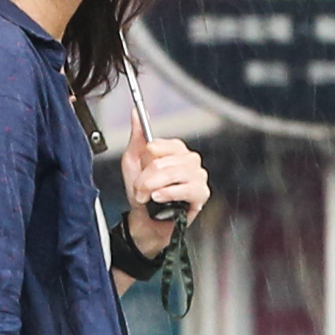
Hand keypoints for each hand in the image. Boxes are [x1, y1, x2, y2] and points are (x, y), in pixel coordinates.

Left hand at [122, 122, 207, 252]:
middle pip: (163, 162)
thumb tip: (136, 113)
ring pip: (173, 174)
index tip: (140, 169)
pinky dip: (169, 193)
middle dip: (146, 178)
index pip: (162, 145)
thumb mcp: (133, 161)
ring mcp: (198, 176)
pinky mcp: (202, 194)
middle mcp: (190, 160)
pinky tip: (159, 198)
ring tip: (148, 196)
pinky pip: (186, 189)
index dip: (146, 159)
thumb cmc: (142, 192)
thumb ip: (138, 136)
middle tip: (139, 189)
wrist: (145, 221)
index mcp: (176, 150)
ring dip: (154, 187)